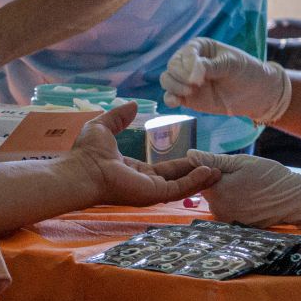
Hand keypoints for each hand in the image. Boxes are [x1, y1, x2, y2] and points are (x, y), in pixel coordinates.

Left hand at [69, 104, 218, 207]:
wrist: (82, 169)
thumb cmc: (87, 153)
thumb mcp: (103, 127)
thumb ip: (118, 118)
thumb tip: (131, 105)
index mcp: (134, 171)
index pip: (163, 170)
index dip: (180, 165)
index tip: (196, 157)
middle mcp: (144, 184)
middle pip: (177, 179)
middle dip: (196, 174)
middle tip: (215, 167)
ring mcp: (150, 191)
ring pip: (181, 186)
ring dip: (199, 179)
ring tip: (218, 171)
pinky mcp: (153, 195)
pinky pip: (179, 189)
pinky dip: (194, 181)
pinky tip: (209, 173)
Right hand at [160, 38, 291, 124]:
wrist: (255, 94)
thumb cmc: (246, 71)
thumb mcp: (231, 65)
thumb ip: (211, 67)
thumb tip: (192, 73)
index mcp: (199, 47)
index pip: (185, 53)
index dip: (189, 64)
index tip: (200, 77)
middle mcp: (189, 62)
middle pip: (172, 66)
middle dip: (181, 76)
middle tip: (197, 85)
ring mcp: (187, 80)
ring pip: (167, 79)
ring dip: (174, 86)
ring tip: (191, 92)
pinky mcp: (187, 97)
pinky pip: (170, 96)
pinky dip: (170, 98)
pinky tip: (177, 102)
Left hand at [185, 152, 300, 226]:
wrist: (294, 200)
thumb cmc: (270, 176)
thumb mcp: (241, 162)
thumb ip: (213, 160)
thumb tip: (189, 155)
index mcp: (216, 191)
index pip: (200, 177)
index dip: (212, 169)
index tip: (229, 167)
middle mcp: (217, 209)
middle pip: (209, 190)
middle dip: (220, 181)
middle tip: (243, 175)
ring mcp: (227, 220)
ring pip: (219, 200)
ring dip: (228, 192)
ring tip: (249, 186)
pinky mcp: (237, 226)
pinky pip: (229, 210)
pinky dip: (236, 203)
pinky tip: (251, 198)